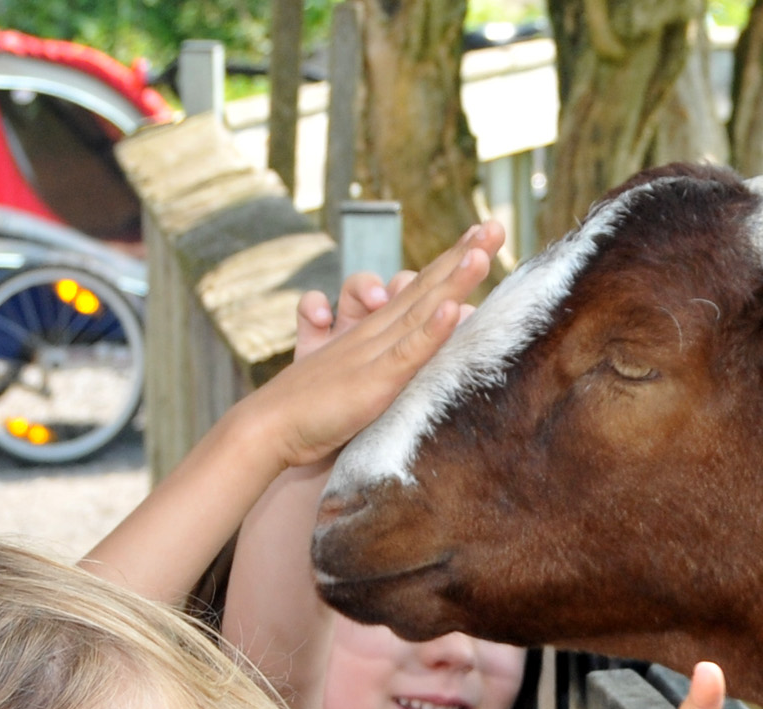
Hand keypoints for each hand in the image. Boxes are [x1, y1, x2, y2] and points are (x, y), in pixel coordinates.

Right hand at [247, 220, 501, 466]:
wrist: (267, 428)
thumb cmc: (311, 413)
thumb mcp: (356, 383)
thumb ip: (386, 366)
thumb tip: (423, 349)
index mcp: (373, 331)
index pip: (419, 288)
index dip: (451, 261)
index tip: (482, 234)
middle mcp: (372, 331)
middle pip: (422, 284)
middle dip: (460, 255)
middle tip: (495, 226)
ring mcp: (371, 351)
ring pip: (417, 307)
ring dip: (451, 278)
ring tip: (481, 253)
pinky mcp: (372, 381)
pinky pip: (405, 351)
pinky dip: (429, 330)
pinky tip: (450, 310)